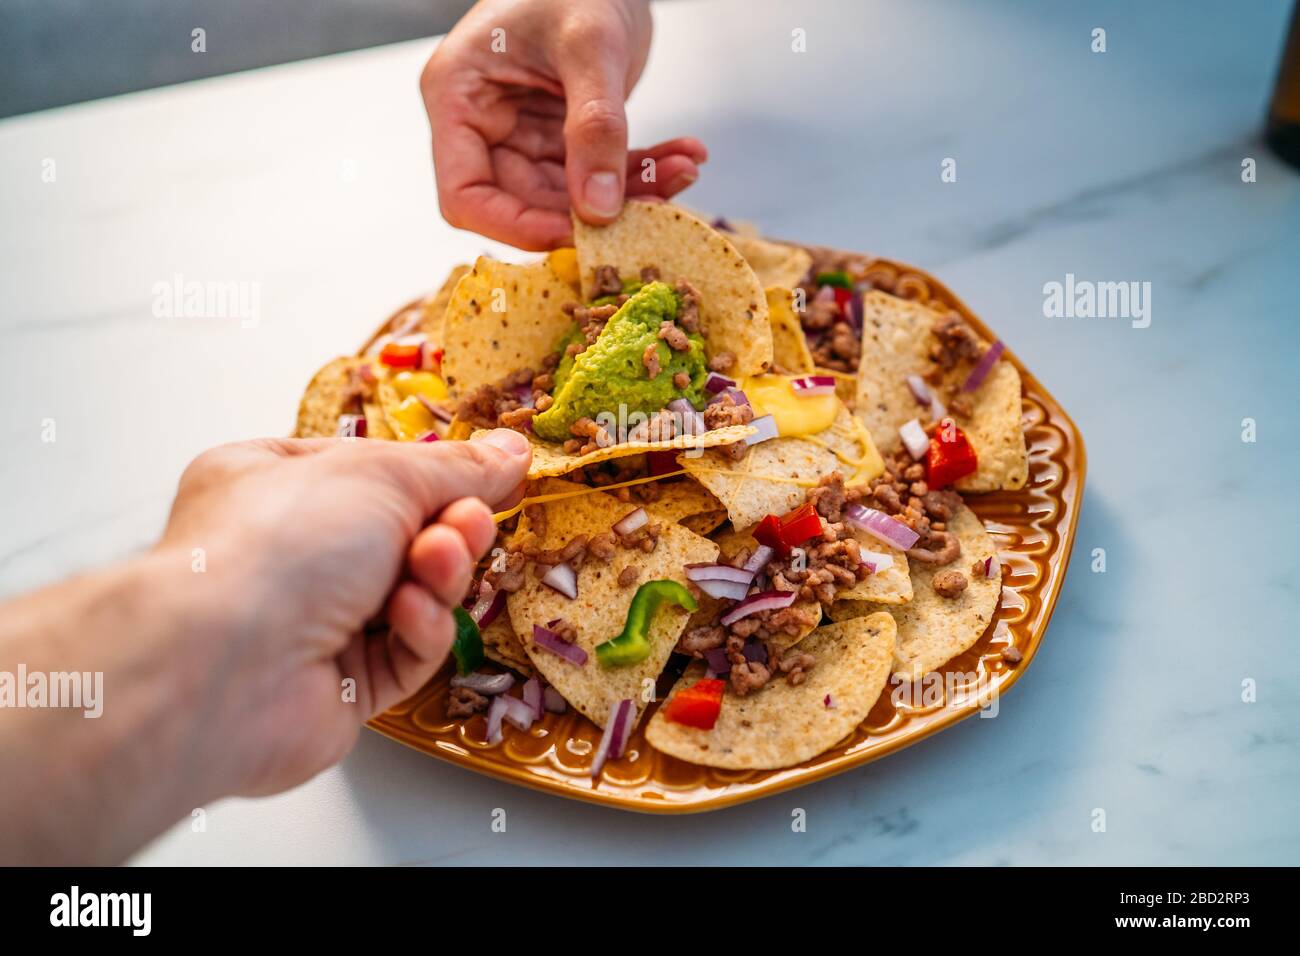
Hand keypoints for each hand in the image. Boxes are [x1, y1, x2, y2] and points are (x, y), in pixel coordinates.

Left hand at [156, 429, 531, 795]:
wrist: (224, 665)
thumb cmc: (282, 542)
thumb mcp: (381, 474)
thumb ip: (456, 466)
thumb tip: (513, 450)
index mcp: (274, 482)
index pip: (372, 472)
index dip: (433, 476)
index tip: (491, 478)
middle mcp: (289, 552)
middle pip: (402, 536)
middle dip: (447, 529)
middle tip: (468, 524)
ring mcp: (311, 623)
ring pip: (413, 594)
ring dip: (438, 576)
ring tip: (436, 563)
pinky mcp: (338, 688)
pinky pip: (404, 652)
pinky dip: (419, 631)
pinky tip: (409, 616)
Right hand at [421, 0, 707, 248]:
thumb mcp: (589, 47)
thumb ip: (594, 128)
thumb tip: (599, 211)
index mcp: (458, 97)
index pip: (466, 196)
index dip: (517, 227)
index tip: (578, 235)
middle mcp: (483, 124)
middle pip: (525, 205)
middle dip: (594, 212)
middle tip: (658, 204)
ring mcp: (522, 134)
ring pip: (571, 197)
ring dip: (631, 193)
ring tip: (684, 170)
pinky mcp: (560, 137)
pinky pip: (598, 174)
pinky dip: (641, 172)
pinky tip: (683, 157)